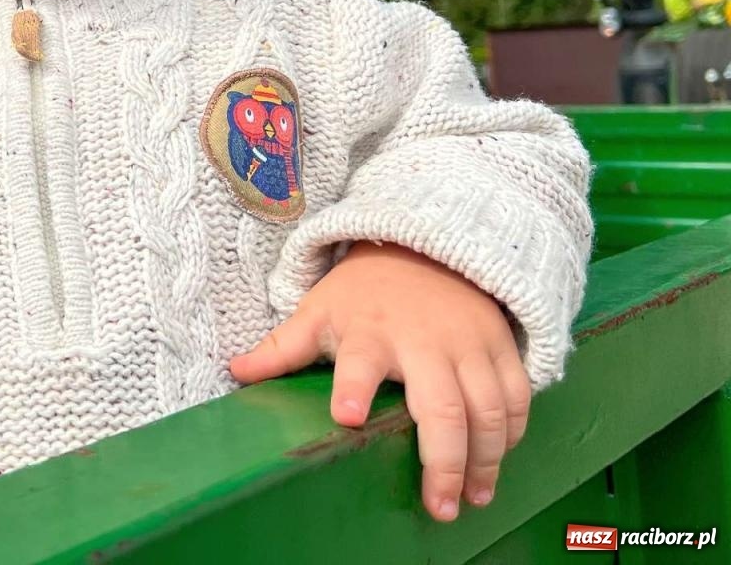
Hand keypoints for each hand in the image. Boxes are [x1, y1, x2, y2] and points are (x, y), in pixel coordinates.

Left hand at [229, 242, 527, 522]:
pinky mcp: (499, 345)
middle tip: (438, 505)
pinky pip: (517, 396)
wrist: (423, 247)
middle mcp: (422, 340)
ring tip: (472, 497)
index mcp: (368, 332)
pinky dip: (513, 434)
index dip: (353, 387)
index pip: (358, 361)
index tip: (348, 416)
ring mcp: (467, 343)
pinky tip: (497, 462)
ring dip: (485, 459)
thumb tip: (234, 371)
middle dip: (442, 458)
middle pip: (440, 405)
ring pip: (488, 408)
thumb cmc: (363, 293)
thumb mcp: (318, 311)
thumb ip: (281, 347)